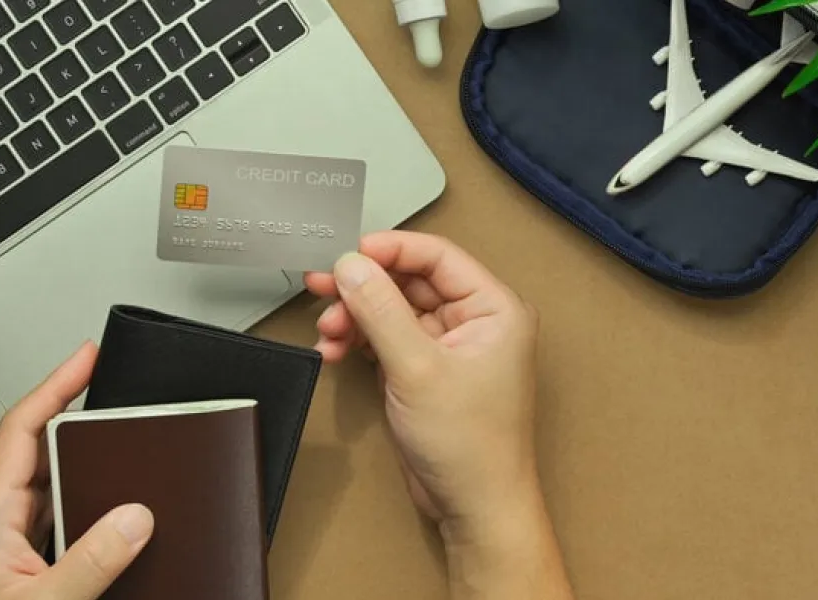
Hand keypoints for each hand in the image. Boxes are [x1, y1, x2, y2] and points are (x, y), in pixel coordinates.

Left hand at [0, 342, 154, 599]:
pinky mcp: (23, 565)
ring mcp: (8, 544)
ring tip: (128, 445)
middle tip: (117, 392)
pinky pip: (60, 516)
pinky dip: (91, 501)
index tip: (86, 358)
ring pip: (52, 484)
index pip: (21, 430)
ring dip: (90, 464)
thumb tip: (136, 516)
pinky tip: (116, 508)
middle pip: (39, 449)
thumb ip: (90, 562)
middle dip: (81, 418)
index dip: (55, 386)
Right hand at [306, 232, 572, 599]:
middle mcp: (475, 322)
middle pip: (410, 282)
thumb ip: (382, 312)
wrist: (473, 506)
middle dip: (364, 286)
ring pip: (393, 311)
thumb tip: (353, 266)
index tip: (349, 252)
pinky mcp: (425, 372)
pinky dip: (359, 342)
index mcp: (494, 309)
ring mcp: (448, 348)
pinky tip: (335, 350)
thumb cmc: (472, 446)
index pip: (437, 257)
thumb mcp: (419, 369)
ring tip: (328, 331)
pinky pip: (387, 340)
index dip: (390, 250)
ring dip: (356, 317)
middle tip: (323, 285)